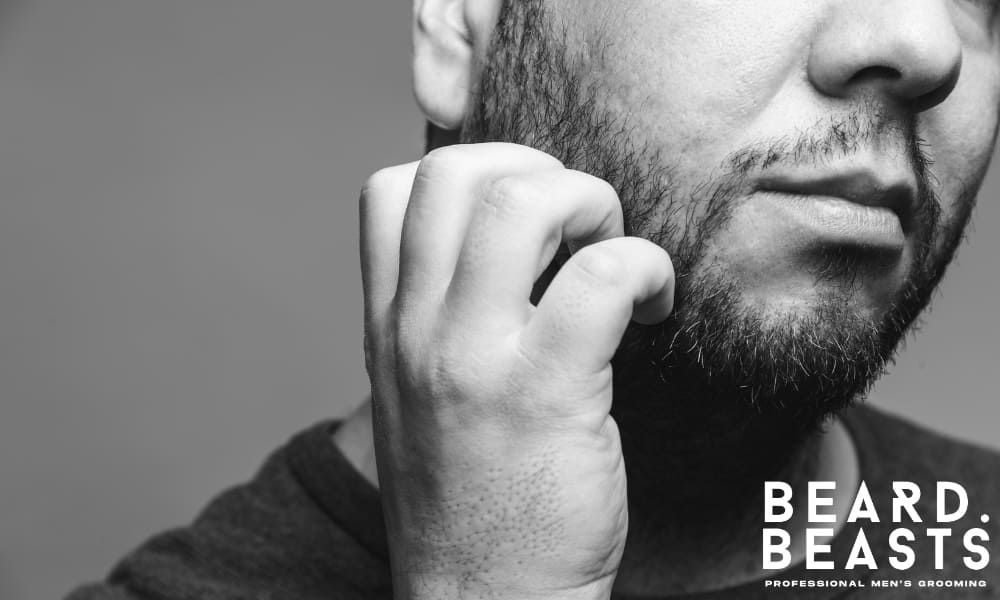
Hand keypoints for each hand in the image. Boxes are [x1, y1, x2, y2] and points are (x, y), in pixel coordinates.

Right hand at [360, 143, 673, 599]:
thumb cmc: (471, 501)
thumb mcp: (422, 396)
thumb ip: (444, 317)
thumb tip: (516, 243)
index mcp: (387, 327)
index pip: (390, 188)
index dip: (471, 170)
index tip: (524, 218)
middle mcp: (417, 331)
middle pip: (458, 171)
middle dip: (539, 171)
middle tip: (578, 227)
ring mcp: (474, 359)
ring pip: (523, 201)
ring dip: (590, 204)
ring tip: (612, 254)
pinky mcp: (545, 392)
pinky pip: (604, 273)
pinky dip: (647, 266)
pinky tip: (655, 306)